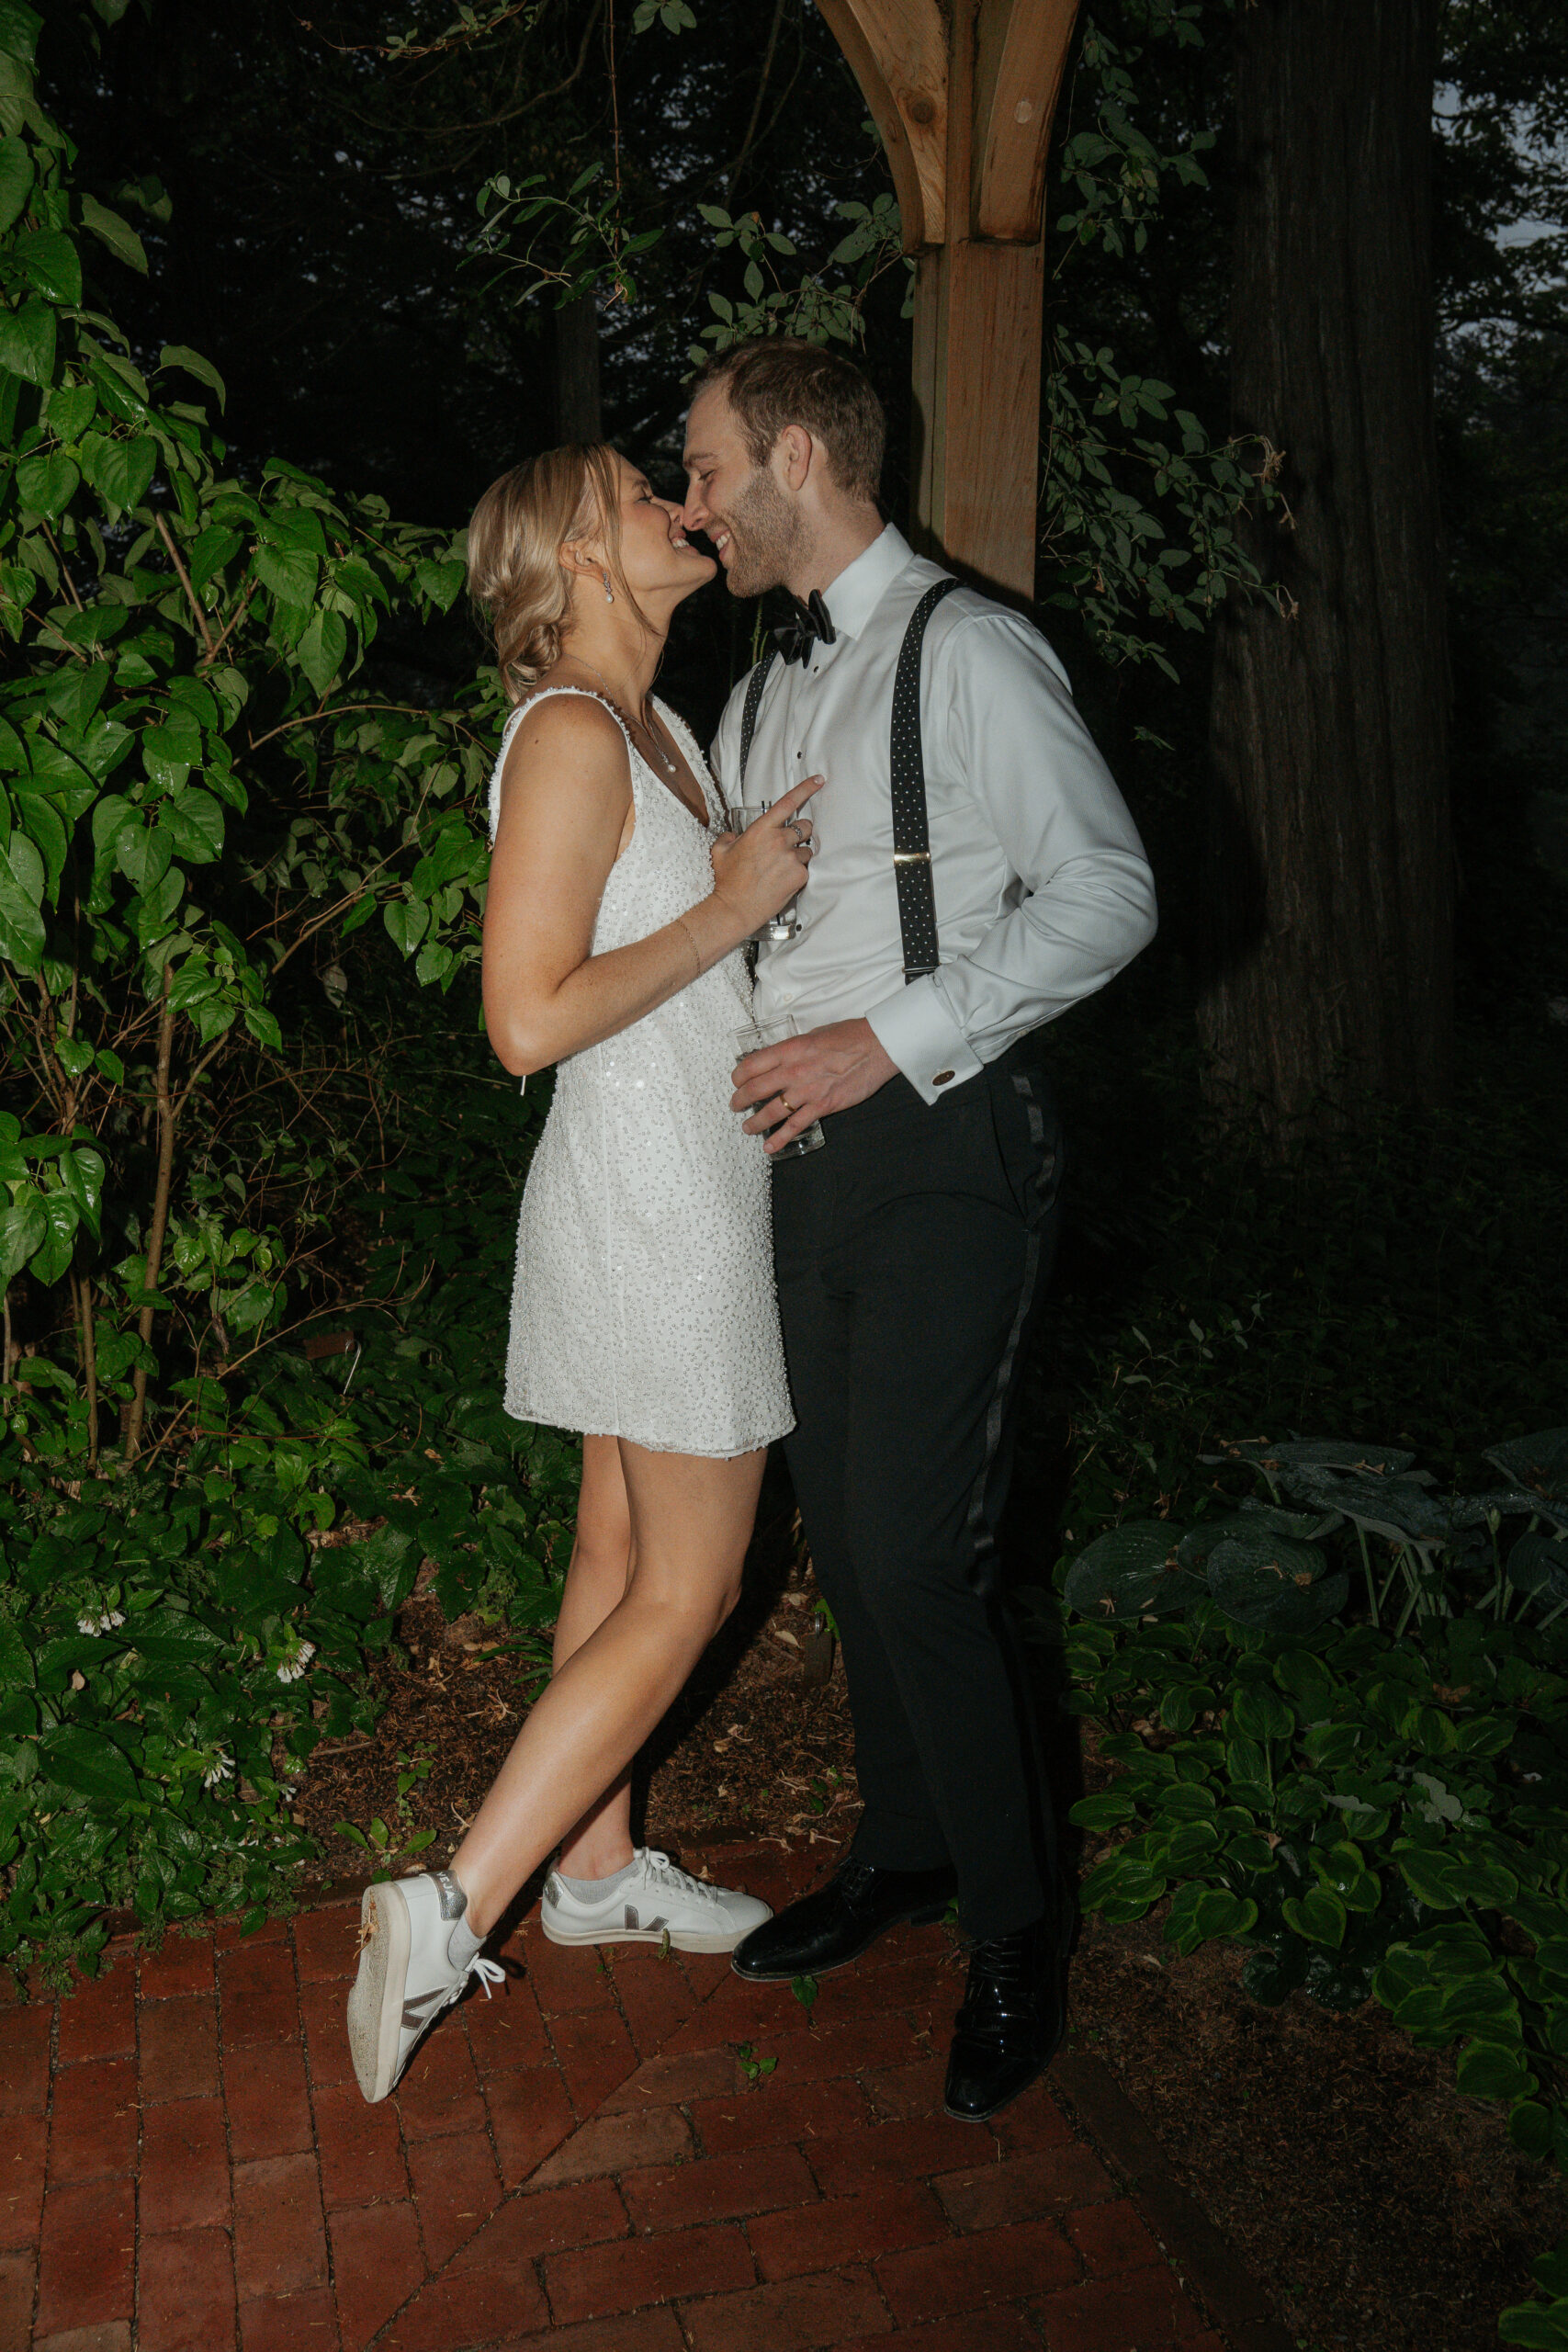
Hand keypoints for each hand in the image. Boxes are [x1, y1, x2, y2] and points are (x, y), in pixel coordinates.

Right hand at [709, 773, 821, 931]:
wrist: (734, 909)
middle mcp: (778, 841)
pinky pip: (805, 868)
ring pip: (806, 849)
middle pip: (804, 826)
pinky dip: (797, 873)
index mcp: (761, 830)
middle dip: (800, 832)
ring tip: (780, 869)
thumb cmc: (726, 881)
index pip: (788, 802)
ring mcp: (791, 858)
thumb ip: (728, 837)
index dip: (805, 788)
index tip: (818, 780)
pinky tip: (781, 880)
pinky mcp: (799, 875)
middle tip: (789, 843)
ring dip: (797, 855)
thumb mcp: (719, 852)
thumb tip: (733, 835)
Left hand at [731, 1016, 897, 1151]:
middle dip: (740, 1100)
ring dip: (754, 1122)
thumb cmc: (850, 1036)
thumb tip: (783, 1057)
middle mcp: (793, 1071)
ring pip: (771, 1111)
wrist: (877, 1047)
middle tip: (736, 1106)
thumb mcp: (814, 1034)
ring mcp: (807, 1091)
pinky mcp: (823, 1106)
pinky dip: (779, 1138)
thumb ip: (795, 1049)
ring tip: (747, 1128)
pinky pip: (795, 1126)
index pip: (751, 1065)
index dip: (738, 1076)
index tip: (736, 1082)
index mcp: (790, 1050)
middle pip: (755, 1089)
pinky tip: (770, 1147)